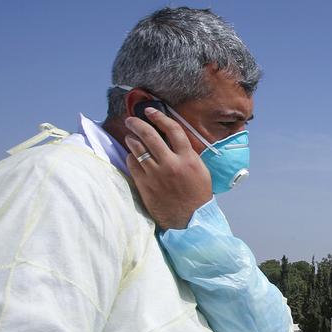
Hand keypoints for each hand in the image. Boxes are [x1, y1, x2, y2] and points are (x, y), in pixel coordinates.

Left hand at [124, 108, 211, 229]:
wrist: (189, 219)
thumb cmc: (197, 195)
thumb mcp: (200, 170)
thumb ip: (187, 153)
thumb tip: (172, 137)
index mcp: (188, 159)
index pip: (173, 130)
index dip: (160, 117)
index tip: (150, 111)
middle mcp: (171, 164)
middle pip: (150, 135)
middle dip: (137, 123)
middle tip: (131, 120)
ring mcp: (156, 174)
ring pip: (137, 148)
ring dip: (132, 138)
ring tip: (131, 136)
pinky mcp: (145, 184)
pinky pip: (132, 163)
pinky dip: (131, 156)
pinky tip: (133, 156)